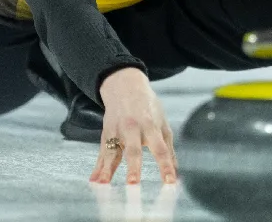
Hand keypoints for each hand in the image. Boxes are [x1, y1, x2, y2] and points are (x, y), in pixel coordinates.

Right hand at [93, 67, 176, 184]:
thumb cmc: (148, 109)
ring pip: (112, 152)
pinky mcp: (106, 134)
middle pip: (134, 151)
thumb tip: (177, 172)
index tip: (170, 181)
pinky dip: (98, 168)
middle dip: (133, 167)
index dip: (166, 166)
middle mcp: (133, 129)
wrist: (125, 87)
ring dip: (107, 170)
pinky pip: (102, 153)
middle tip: (133, 183)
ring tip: (103, 184)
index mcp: (151, 127)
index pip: (161, 150)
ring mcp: (117, 132)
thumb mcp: (163, 124)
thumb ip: (168, 149)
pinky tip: (94, 180)